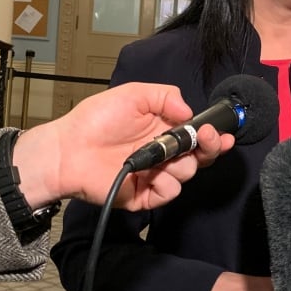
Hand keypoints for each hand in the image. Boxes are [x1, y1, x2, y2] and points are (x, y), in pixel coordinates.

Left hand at [13, 83, 234, 210]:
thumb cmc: (95, 120)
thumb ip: (166, 96)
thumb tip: (190, 111)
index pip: (199, 135)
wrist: (67, 149)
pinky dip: (165, 183)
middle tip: (207, 138)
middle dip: (210, 147)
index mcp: (165, 130)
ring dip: (182, 163)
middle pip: (202, 156)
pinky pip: (169, 193)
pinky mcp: (145, 195)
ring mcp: (155, 174)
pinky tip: (152, 173)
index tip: (222, 132)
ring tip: (162, 154)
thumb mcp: (133, 94)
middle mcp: (164, 153)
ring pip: (188, 173)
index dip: (214, 135)